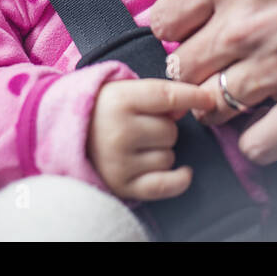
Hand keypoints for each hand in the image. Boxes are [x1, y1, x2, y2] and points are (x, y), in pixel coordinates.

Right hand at [86, 78, 216, 200]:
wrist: (66, 135)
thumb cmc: (102, 110)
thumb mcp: (123, 90)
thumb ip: (157, 94)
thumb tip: (192, 103)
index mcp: (119, 100)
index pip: (166, 96)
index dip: (192, 96)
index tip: (210, 99)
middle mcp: (119, 132)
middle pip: (170, 130)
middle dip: (164, 128)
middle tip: (143, 125)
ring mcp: (120, 162)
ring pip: (169, 157)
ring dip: (162, 151)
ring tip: (138, 145)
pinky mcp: (122, 185)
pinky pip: (165, 185)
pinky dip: (179, 179)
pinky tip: (185, 172)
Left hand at [149, 0, 276, 164]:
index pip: (162, 19)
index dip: (177, 31)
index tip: (191, 35)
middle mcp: (245, 19)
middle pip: (181, 68)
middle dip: (199, 69)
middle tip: (223, 67)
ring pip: (212, 107)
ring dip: (227, 104)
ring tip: (252, 93)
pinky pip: (259, 145)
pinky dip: (261, 141)